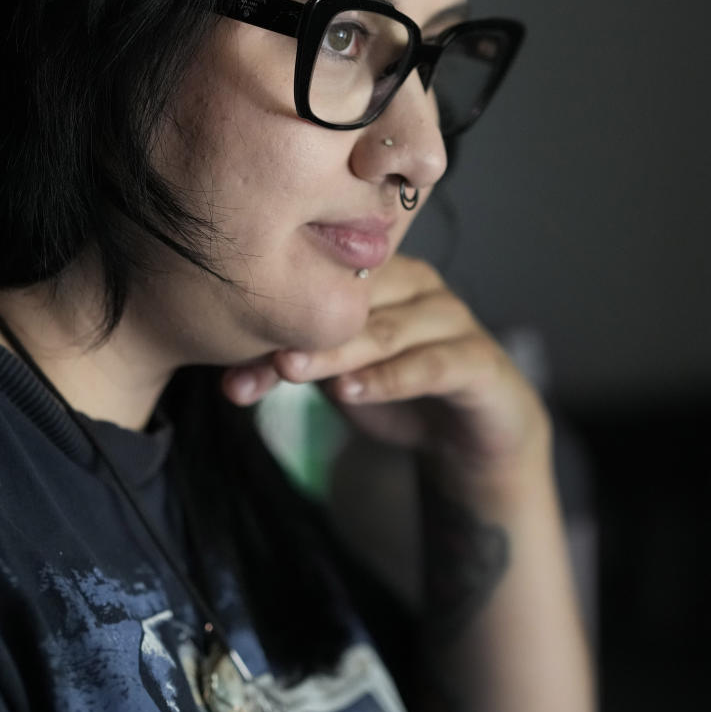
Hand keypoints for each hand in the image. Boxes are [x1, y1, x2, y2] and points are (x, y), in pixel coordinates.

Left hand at [221, 255, 549, 483]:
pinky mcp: (480, 360)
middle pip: (354, 303)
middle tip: (259, 354)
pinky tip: (351, 391)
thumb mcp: (339, 379)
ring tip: (291, 369)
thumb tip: (230, 381)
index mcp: (384, 274)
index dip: (280, 309)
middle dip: (301, 332)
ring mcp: (453, 318)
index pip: (327, 281)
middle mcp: (420, 285)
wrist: (470, 437)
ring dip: (337, 352)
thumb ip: (294, 368)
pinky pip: (431, 365)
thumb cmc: (397, 392)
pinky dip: (389, 379)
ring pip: (387, 331)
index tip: (230, 342)